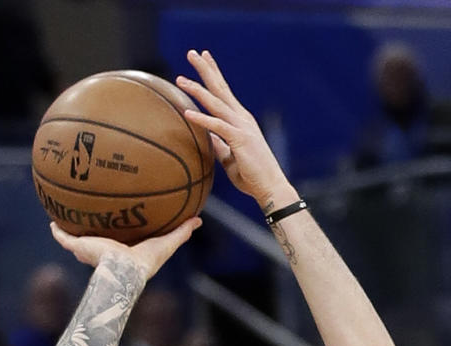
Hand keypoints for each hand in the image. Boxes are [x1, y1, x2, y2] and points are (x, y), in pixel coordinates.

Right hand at [50, 215, 201, 282]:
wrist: (123, 270)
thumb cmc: (145, 262)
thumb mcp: (166, 243)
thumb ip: (181, 232)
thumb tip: (198, 219)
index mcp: (122, 253)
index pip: (118, 242)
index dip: (117, 232)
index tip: (117, 219)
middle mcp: (104, 253)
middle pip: (95, 241)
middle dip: (91, 231)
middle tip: (89, 216)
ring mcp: (90, 251)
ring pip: (77, 240)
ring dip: (71, 230)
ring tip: (64, 215)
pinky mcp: (79, 248)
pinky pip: (64, 238)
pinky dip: (57, 231)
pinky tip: (52, 221)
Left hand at [176, 49, 292, 209]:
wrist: (270, 188)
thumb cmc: (251, 176)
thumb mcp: (230, 158)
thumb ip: (219, 146)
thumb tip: (207, 139)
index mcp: (239, 120)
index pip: (224, 92)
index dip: (213, 73)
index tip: (203, 57)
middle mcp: (241, 118)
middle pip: (220, 88)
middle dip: (205, 69)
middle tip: (191, 52)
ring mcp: (242, 127)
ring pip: (216, 103)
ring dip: (197, 90)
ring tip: (180, 80)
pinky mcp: (240, 140)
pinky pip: (217, 126)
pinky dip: (202, 119)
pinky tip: (187, 112)